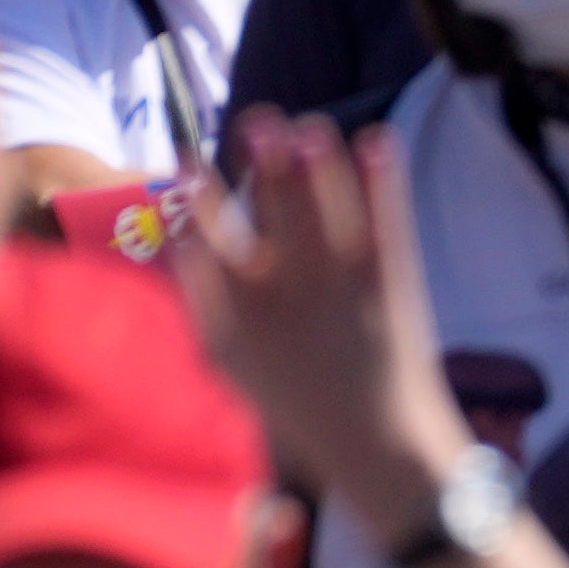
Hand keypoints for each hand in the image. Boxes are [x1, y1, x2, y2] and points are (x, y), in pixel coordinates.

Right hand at [181, 113, 469, 529]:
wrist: (377, 444)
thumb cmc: (297, 395)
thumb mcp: (231, 358)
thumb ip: (202, 298)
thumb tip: (179, 232)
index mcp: (233, 318)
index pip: (201, 240)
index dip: (193, 193)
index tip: (188, 156)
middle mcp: (282, 297)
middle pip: (265, 209)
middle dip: (261, 159)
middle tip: (260, 123)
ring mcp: (338, 287)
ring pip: (321, 203)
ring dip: (314, 159)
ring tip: (308, 130)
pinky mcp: (389, 281)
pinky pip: (383, 217)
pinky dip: (379, 176)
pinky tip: (376, 137)